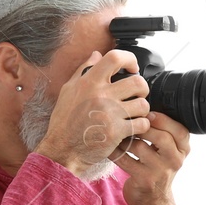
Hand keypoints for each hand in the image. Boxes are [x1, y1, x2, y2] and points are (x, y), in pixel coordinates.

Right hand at [37, 49, 150, 174]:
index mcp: (89, 82)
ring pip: (143, 104)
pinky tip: (133, 128)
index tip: (132, 68)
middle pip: (138, 82)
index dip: (129, 59)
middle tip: (137, 95)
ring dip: (142, 110)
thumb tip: (96, 54)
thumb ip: (84, 70)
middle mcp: (101, 95)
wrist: (62, 150)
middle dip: (142, 88)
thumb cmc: (64, 122)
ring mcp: (110, 113)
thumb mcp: (68, 90)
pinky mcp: (116, 132)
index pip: (115, 58)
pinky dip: (141, 126)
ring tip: (134, 113)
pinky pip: (142, 124)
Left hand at [110, 110, 189, 204]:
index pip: (179, 129)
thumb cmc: (157, 168)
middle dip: (142, 126)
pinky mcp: (144, 180)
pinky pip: (126, 159)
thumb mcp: (169, 151)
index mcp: (183, 149)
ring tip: (117, 132)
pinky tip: (111, 146)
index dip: (162, 119)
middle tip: (129, 121)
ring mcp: (160, 172)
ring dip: (125, 138)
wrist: (153, 201)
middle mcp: (175, 161)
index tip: (148, 113)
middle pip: (161, 136)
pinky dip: (116, 151)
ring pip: (140, 146)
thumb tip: (145, 104)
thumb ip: (165, 131)